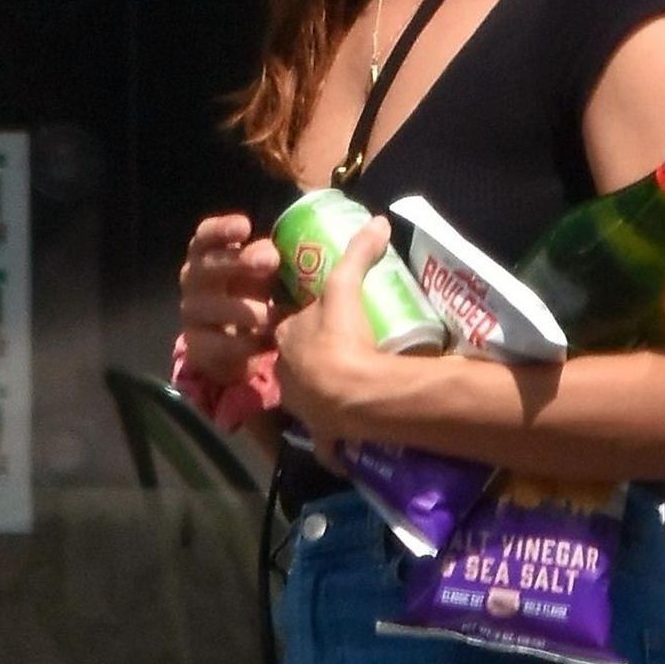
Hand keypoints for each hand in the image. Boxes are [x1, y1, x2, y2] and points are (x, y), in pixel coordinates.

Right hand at [178, 213, 281, 387]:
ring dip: (247, 310)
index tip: (245, 226)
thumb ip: (272, 260)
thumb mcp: (261, 276)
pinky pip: (220, 344)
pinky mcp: (197, 346)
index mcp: (208, 255)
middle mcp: (193, 280)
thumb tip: (298, 248)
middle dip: (239, 262)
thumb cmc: (253, 296)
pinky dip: (247, 343)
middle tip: (271, 259)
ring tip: (275, 315)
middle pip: (207, 266)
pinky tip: (269, 342)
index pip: (206, 236)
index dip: (222, 229)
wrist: (234, 346)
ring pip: (213, 307)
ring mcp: (192, 313)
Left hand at [274, 216, 390, 465]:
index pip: (290, 327)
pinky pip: (325, 441)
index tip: (330, 323)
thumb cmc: (342, 339)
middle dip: (313, 361)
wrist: (353, 394)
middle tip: (346, 353)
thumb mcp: (346, 288)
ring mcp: (303, 408)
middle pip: (297, 363)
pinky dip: (334, 443)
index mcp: (287, 341)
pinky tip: (350, 439)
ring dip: (323, 395)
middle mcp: (286, 376)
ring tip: (354, 386)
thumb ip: (358, 254)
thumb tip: (378, 221)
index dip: (307, 324)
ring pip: (308, 398)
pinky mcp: (322, 435)